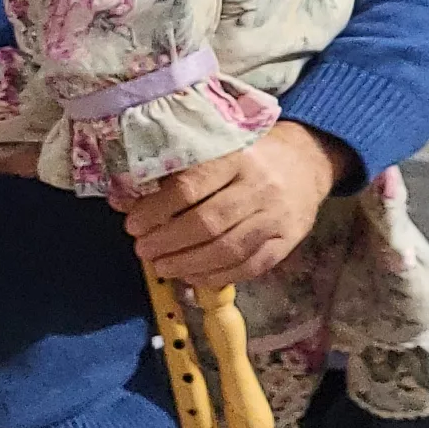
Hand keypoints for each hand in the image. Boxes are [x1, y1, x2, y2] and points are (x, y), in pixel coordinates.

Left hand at [121, 122, 346, 285]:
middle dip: (167, 242)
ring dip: (188, 264)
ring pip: (228, 249)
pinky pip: (251, 266)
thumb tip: (121, 200)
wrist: (307, 160)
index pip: (189, 187)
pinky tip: (193, 276)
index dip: (156, 210)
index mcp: (235, 156)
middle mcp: (259, 186)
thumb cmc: (248, 154)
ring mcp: (277, 216)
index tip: (133, 224)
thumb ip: (169, 175)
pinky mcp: (289, 240)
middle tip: (142, 250)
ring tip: (161, 266)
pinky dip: (217, 276)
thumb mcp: (212, 151)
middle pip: (207, 223)